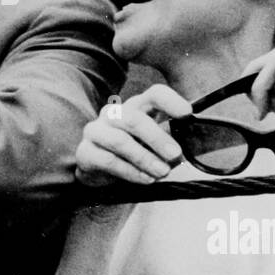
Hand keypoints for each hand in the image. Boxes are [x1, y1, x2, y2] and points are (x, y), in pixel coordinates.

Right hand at [74, 85, 190, 185]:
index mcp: (137, 107)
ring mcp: (96, 131)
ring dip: (144, 158)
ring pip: (120, 140)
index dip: (170, 101)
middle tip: (176, 155)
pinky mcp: (85, 152)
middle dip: (157, 138)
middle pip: (134, 118)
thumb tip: (189, 150)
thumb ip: (171, 144)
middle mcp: (114, 114)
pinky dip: (130, 172)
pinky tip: (145, 179)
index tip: (187, 114)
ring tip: (162, 172)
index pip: (154, 94)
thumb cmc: (136, 155)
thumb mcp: (156, 147)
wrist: (103, 175)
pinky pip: (108, 160)